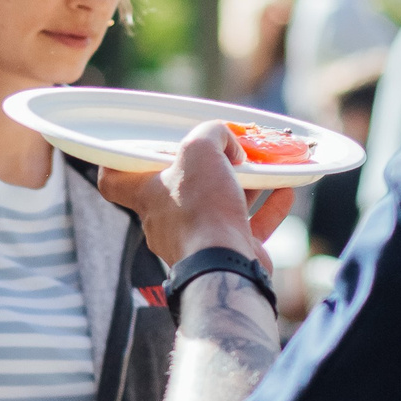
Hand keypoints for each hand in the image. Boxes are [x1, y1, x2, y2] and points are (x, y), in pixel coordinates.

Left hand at [97, 121, 296, 267]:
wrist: (223, 266)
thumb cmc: (200, 208)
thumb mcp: (199, 149)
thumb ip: (211, 134)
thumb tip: (228, 144)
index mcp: (146, 195)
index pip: (115, 180)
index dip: (121, 162)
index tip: (139, 149)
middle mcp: (165, 219)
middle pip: (181, 188)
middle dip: (206, 169)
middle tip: (228, 154)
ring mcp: (196, 240)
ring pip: (218, 205)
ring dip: (244, 186)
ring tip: (266, 168)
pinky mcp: (226, 253)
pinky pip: (247, 226)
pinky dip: (267, 208)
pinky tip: (286, 191)